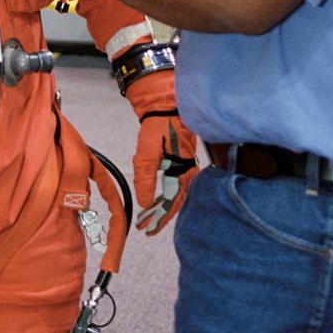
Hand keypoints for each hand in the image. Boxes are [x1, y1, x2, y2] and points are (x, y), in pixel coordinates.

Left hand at [126, 73, 197, 235]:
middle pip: (175, 201)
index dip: (160, 218)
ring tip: (146, 218)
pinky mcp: (180, 161)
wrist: (165, 103)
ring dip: (160, 207)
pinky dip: (164, 195)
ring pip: (174, 194)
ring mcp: (185, 166)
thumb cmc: (158, 124)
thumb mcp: (147, 151)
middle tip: (144, 227)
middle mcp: (187, 171)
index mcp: (183, 170)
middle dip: (159, 216)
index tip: (147, 229)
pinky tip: (155, 201)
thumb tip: (145, 202)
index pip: (172, 202)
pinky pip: (174, 184)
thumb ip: (145, 177)